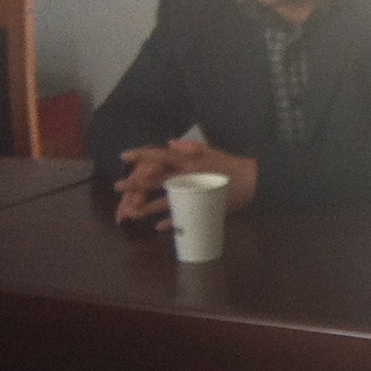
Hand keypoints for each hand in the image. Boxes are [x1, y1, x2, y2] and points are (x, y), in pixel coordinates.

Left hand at [115, 140, 256, 223]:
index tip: (124, 156)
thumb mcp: (212, 150)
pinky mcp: (201, 207)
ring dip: (146, 208)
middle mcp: (187, 176)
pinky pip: (182, 216)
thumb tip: (170, 142)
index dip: (142, 155)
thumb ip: (190, 147)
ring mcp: (193, 193)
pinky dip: (170, 223)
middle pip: (156, 180)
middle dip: (135, 184)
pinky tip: (158, 227)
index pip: (160, 156)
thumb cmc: (231, 165)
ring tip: (130, 213)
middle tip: (117, 187)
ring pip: (164, 202)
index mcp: (189, 161)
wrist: (254, 182)